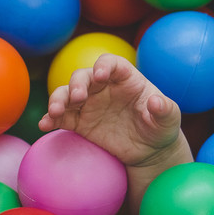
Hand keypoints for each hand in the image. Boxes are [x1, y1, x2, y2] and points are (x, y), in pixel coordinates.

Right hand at [39, 53, 184, 168]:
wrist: (150, 150)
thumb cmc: (160, 128)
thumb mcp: (169, 120)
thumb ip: (165, 110)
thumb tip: (157, 102)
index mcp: (126, 79)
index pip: (111, 63)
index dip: (104, 65)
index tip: (101, 75)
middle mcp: (104, 87)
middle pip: (83, 76)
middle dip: (77, 83)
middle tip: (78, 97)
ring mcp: (89, 104)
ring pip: (66, 93)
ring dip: (57, 99)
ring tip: (55, 111)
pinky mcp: (79, 122)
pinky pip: (61, 117)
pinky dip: (50, 119)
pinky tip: (45, 125)